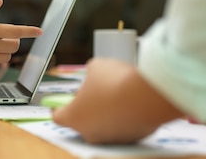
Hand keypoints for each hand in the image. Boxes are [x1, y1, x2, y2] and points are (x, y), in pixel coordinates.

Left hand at [52, 58, 181, 143]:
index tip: (61, 103)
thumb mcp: (97, 67)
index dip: (59, 108)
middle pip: (82, 122)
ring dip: (107, 113)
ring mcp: (110, 139)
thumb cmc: (115, 81)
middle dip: (86, 109)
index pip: (58, 117)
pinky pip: (123, 127)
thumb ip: (90, 73)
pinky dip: (125, 117)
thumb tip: (94, 73)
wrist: (146, 97)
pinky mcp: (130, 139)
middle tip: (95, 94)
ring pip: (104, 126)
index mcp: (74, 116)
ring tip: (118, 95)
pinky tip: (132, 103)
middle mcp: (89, 133)